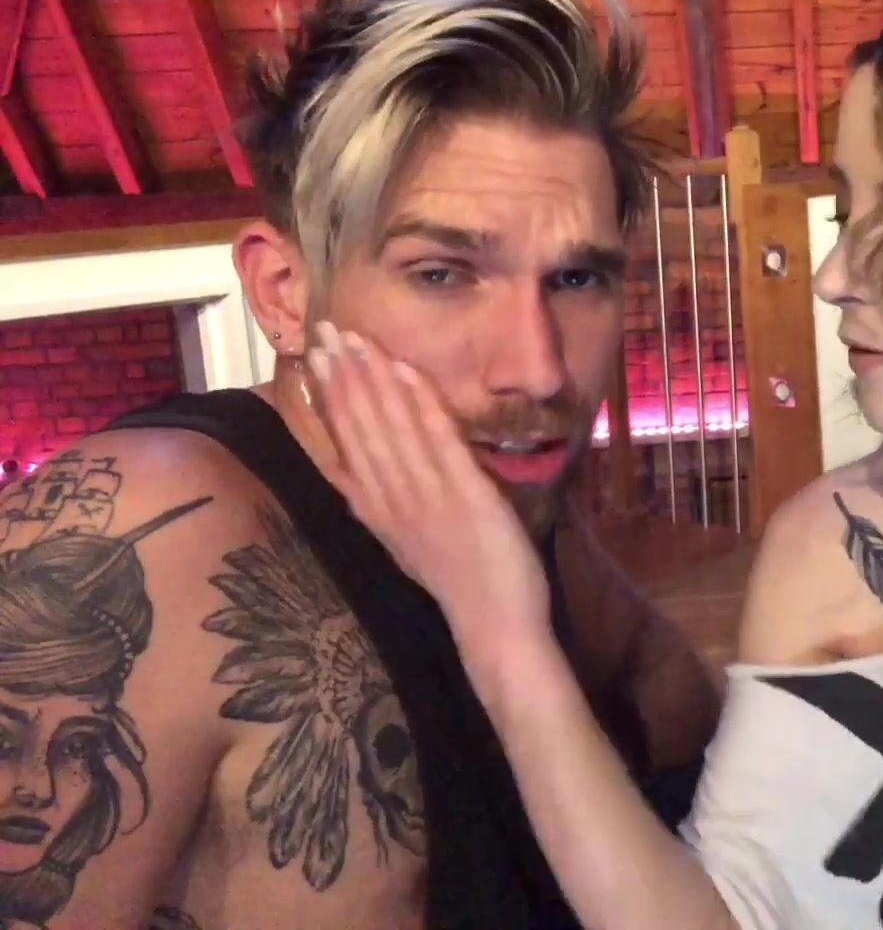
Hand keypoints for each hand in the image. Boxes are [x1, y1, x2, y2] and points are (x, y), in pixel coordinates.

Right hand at [306, 322, 551, 647]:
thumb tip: (345, 473)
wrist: (494, 626)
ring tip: (353, 337)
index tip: (315, 357)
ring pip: (391, 427)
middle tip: (324, 329)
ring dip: (372, 378)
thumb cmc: (458, 584)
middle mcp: (393, 498)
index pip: (346, 443)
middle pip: (361, 427)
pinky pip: (437, 440)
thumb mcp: (402, 544)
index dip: (331, 397)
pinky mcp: (464, 494)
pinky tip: (405, 370)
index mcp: (378, 509)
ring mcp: (426, 495)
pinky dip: (420, 403)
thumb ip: (374, 507)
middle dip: (343, 375)